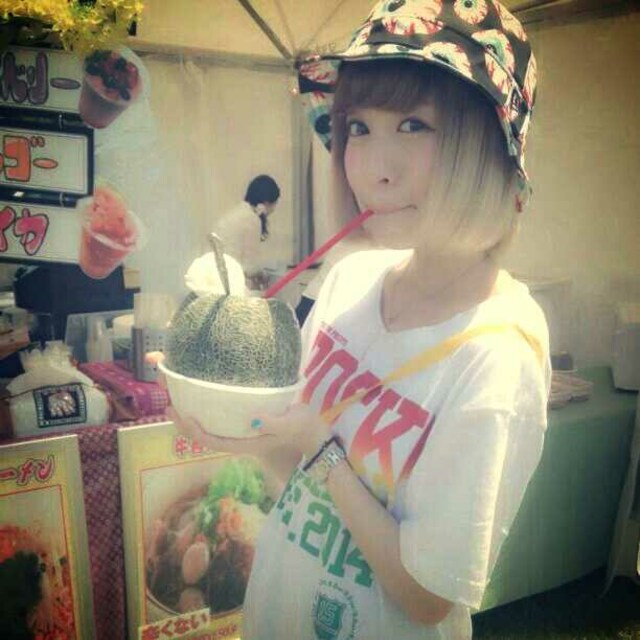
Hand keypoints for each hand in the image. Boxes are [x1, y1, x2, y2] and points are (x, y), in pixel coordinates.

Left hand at [146, 351, 328, 459]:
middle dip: (184, 420)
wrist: (316, 441)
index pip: (212, 441)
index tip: (180, 413)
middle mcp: (239, 439)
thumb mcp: (293, 424)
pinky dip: (207, 408)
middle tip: (168, 399)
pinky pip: (220, 419)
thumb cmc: (305, 431)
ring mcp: (242, 433)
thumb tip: (255, 418)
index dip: (193, 430)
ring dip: (193, 413)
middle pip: (204, 435)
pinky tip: (203, 395)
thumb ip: (275, 423)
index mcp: (246, 443)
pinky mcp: (247, 425)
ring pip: (210, 427)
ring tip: (178, 395)